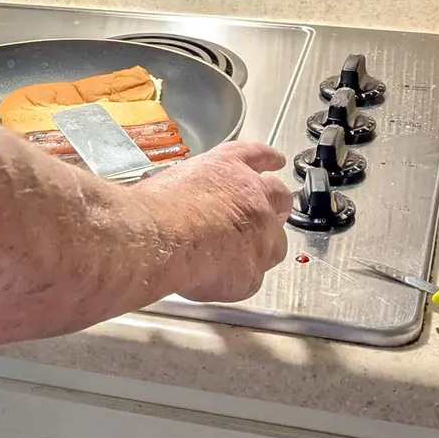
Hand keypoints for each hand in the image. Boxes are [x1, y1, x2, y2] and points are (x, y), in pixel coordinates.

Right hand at [143, 141, 292, 302]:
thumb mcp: (175, 181)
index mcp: (229, 169)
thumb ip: (195, 190)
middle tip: (260, 218)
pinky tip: (217, 280)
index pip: (257, 156)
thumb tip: (186, 203)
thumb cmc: (159, 208)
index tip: (274, 161)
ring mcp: (260, 235)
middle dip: (275, 207)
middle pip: (279, 198)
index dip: (268, 159)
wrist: (160, 235)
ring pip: (274, 244)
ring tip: (232, 259)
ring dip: (260, 249)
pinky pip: (252, 279)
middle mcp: (253, 198)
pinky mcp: (253, 271)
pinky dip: (236, 282)